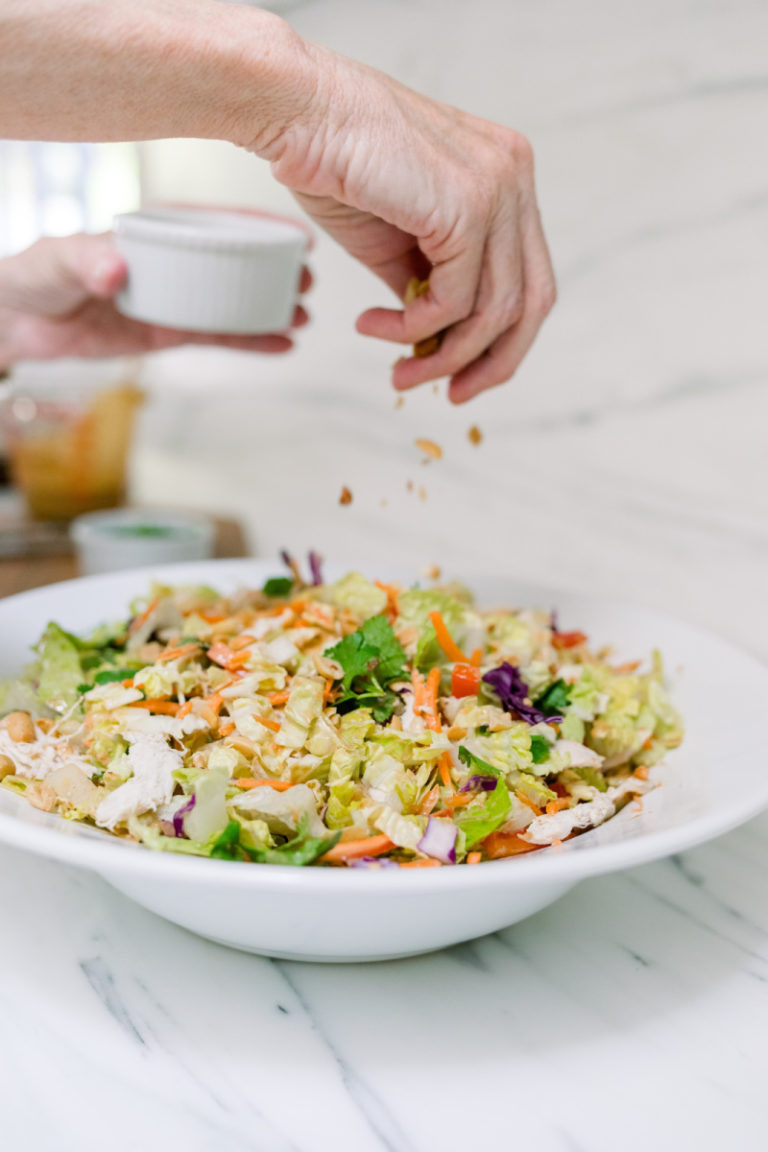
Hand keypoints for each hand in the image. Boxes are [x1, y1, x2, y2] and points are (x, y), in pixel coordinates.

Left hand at [0, 231, 309, 367]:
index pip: (212, 223)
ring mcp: (175, 298)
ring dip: (269, 308)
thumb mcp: (58, 261)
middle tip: (306, 282)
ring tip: (302, 316)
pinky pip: (217, 337)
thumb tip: (116, 267)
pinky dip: (249, 342)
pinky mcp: (169, 333)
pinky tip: (281, 346)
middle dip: (274, 270)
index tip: (293, 233)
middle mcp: (172, 263)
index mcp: (153, 233)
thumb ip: (87, 259)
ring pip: (233, 301)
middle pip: (234, 262)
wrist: (21, 323)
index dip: (256, 226)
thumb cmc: (34, 277)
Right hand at [259, 47, 555, 403]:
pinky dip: (415, 328)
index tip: (459, 377)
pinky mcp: (470, 205)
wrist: (297, 110)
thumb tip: (436, 340)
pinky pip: (456, 301)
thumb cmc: (334, 163)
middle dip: (491, 362)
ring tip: (395, 368)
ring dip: (442, 355)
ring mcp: (500, 188)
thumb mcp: (394, 241)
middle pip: (533, 302)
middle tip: (448, 394)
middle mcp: (515, 177)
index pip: (528, 279)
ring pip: (496, 311)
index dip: (500, 342)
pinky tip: (376, 326)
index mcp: (505, 178)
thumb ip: (427, 283)